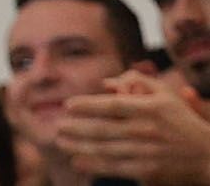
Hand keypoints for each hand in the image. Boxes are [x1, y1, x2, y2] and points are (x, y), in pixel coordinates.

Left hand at [59, 70, 209, 185]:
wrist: (206, 155)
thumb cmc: (181, 120)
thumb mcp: (165, 94)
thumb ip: (136, 82)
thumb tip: (106, 83)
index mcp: (149, 109)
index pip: (113, 106)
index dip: (88, 105)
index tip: (68, 105)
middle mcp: (146, 130)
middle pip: (103, 129)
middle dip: (75, 128)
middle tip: (57, 126)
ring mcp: (146, 152)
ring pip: (105, 149)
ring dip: (79, 146)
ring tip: (61, 142)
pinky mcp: (148, 171)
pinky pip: (116, 168)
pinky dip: (94, 165)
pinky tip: (78, 161)